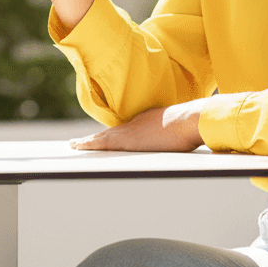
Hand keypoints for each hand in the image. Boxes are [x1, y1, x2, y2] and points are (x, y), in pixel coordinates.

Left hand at [70, 101, 205, 152]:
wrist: (190, 119)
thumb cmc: (193, 124)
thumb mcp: (183, 128)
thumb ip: (179, 133)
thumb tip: (187, 139)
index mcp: (149, 120)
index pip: (127, 129)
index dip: (114, 135)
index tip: (105, 138)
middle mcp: (136, 123)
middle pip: (111, 133)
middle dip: (96, 138)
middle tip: (79, 142)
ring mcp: (131, 131)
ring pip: (103, 138)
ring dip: (89, 142)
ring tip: (75, 145)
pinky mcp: (127, 140)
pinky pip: (102, 143)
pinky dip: (90, 144)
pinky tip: (79, 147)